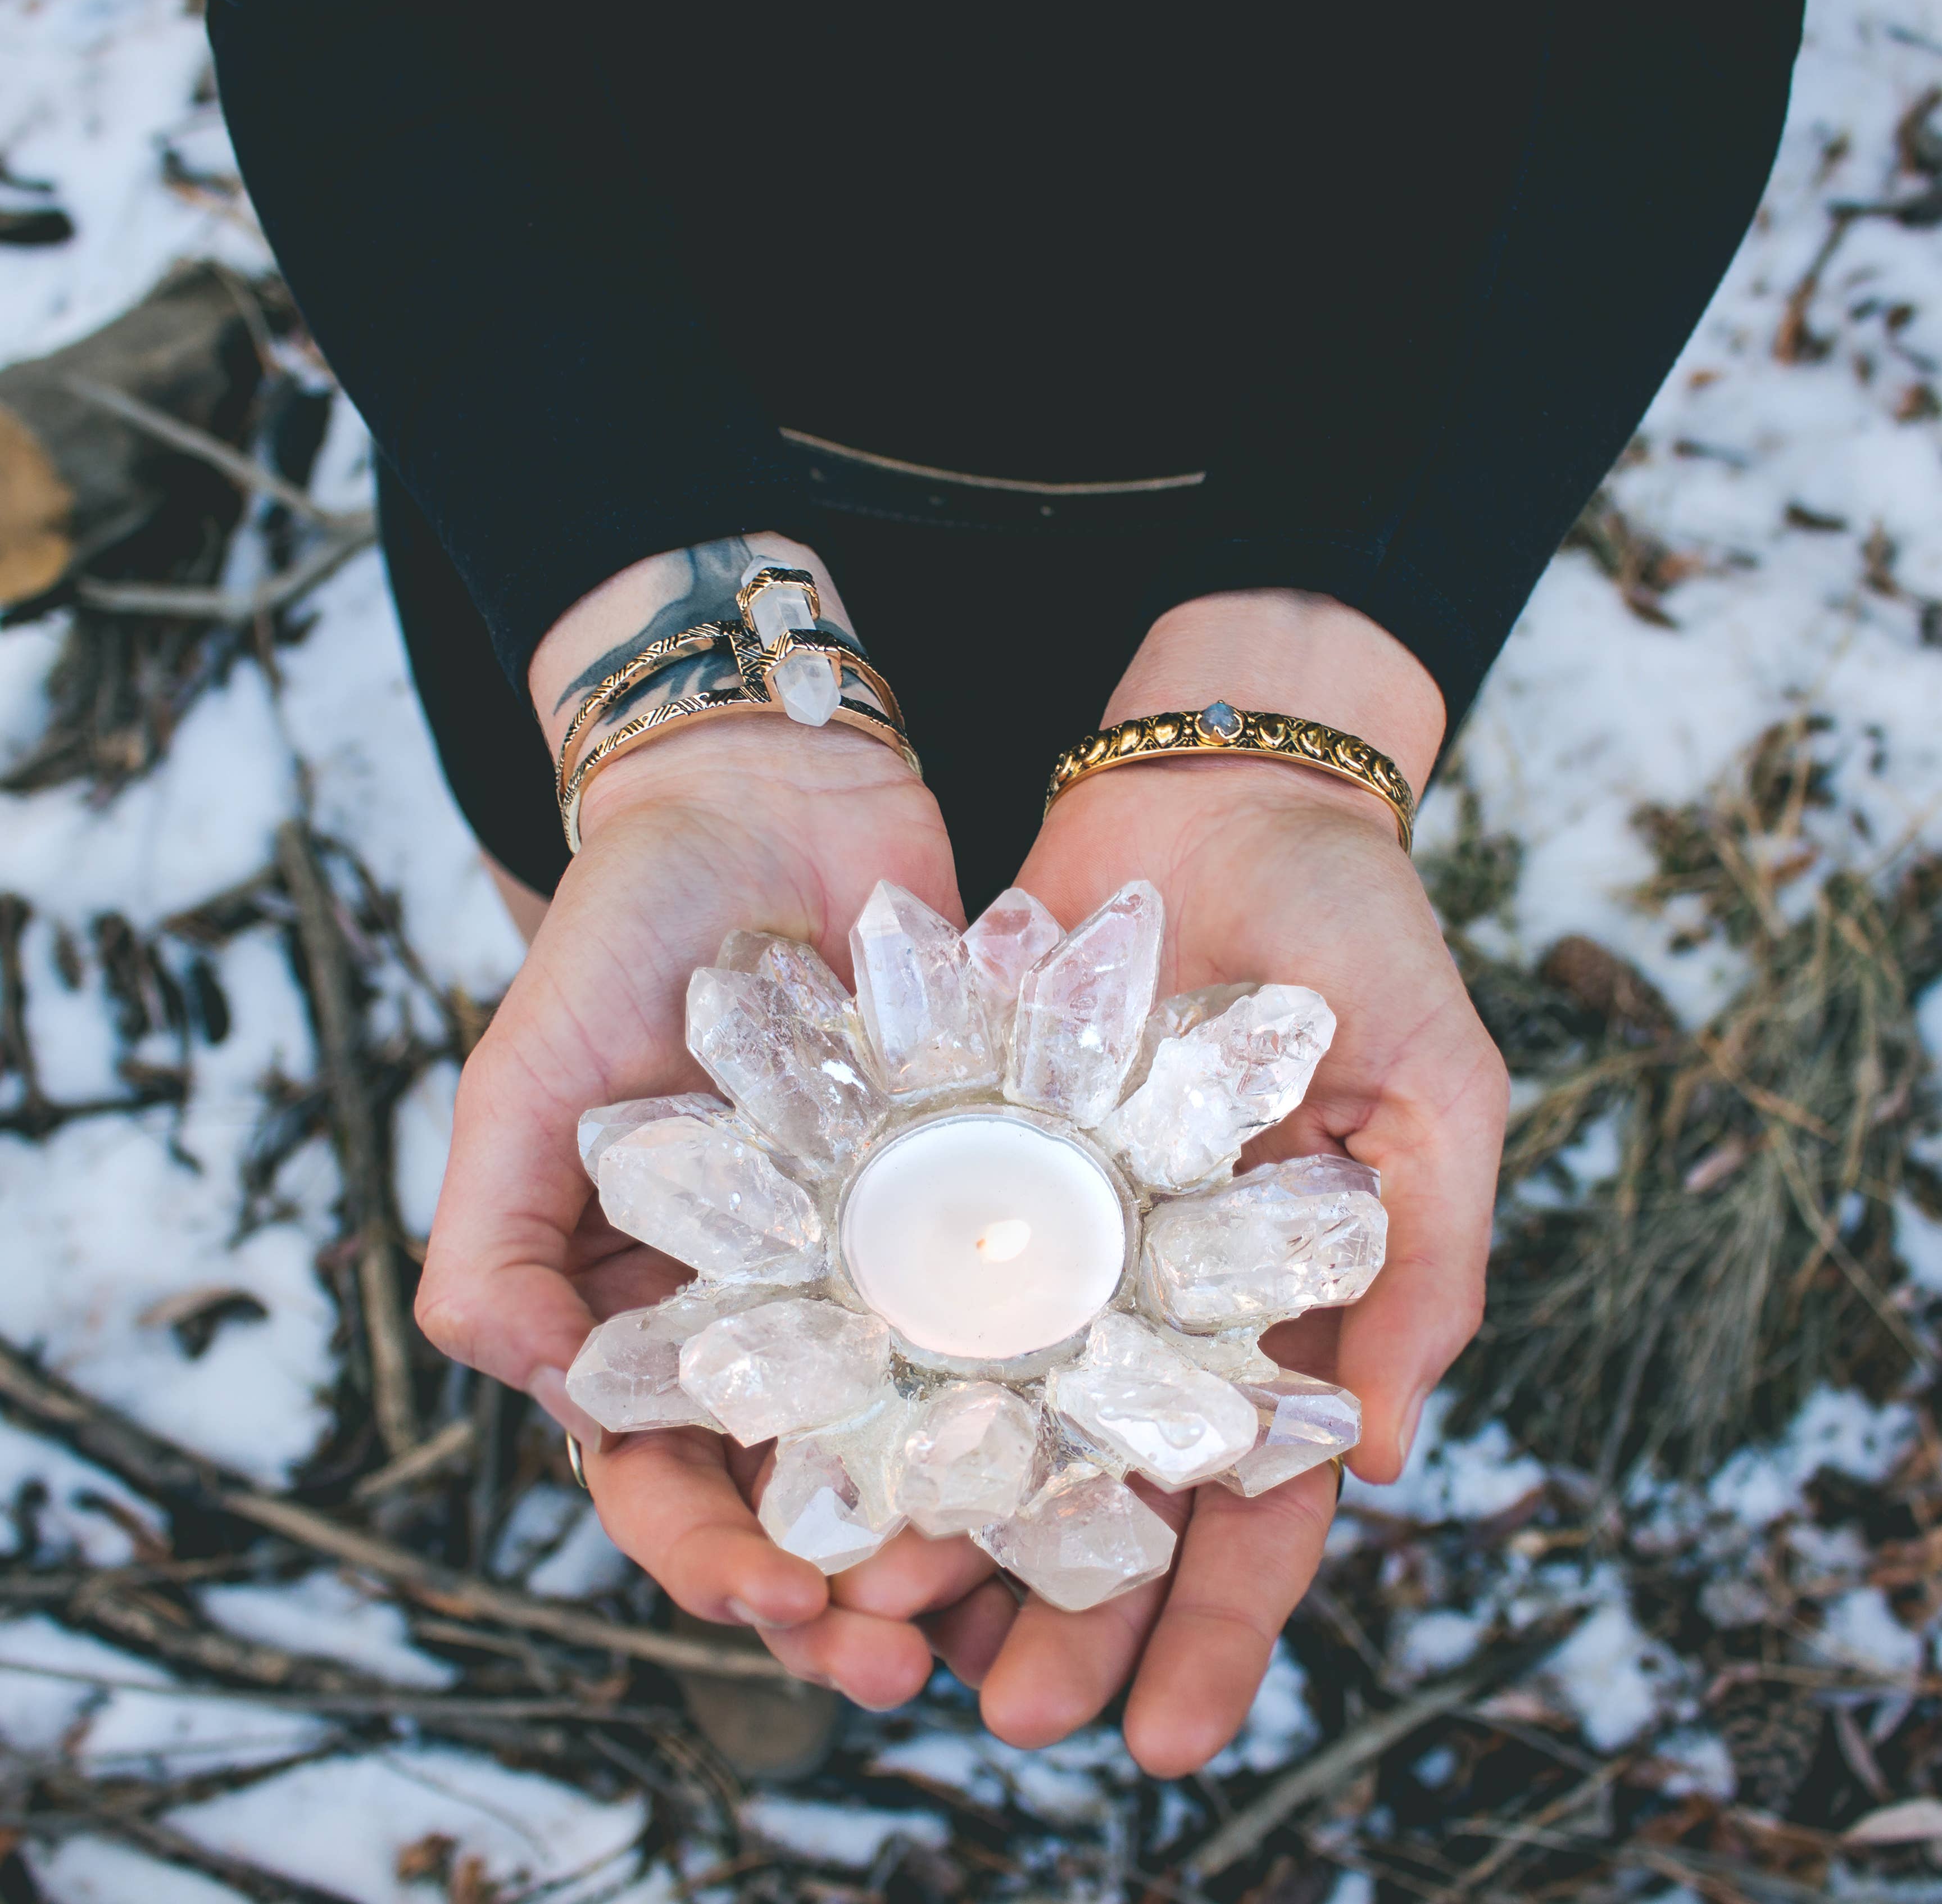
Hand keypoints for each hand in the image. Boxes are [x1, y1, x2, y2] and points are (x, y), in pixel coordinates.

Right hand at [417, 537, 975, 1704]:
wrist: (767, 795)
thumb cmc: (623, 929)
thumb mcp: (522, 1070)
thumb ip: (490, 1225)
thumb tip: (516, 1376)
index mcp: (645, 1300)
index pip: (662, 1473)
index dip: (710, 1560)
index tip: (784, 1608)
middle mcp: (768, 1298)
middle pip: (804, 1481)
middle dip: (853, 1576)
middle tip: (922, 1646)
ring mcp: (877, 1250)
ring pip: (921, 1416)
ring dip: (962, 1508)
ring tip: (1022, 1575)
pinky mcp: (972, 1186)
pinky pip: (1013, 1297)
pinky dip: (1052, 1368)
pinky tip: (1105, 1431)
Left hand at [915, 590, 1507, 1771]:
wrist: (1222, 797)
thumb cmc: (1359, 937)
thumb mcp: (1436, 1091)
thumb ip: (1425, 1260)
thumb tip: (1393, 1452)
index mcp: (1284, 1303)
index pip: (1259, 1497)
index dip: (1219, 1623)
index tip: (1166, 1733)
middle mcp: (1164, 1292)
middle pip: (1116, 1489)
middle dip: (1071, 1613)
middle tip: (1009, 1720)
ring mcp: (1066, 1235)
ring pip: (1009, 1412)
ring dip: (960, 1524)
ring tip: (889, 1622)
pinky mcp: (978, 1160)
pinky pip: (927, 1285)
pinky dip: (890, 1372)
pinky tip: (840, 1455)